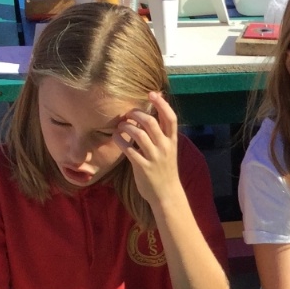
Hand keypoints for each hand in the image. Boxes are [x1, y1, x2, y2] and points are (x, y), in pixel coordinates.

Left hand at [116, 93, 184, 208]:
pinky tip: (116, 137)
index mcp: (172, 141)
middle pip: (151, 122)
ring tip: (121, 127)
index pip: (171, 118)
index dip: (162, 103)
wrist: (167, 194)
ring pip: (138, 134)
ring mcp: (154, 157)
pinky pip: (128, 149)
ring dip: (126, 126)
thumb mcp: (168, 150)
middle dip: (136, 114)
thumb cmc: (165, 170)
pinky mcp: (142, 167)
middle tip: (128, 114)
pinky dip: (120, 140)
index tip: (152, 93)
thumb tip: (151, 114)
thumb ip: (161, 134)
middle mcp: (165, 147)